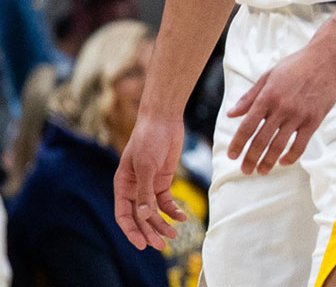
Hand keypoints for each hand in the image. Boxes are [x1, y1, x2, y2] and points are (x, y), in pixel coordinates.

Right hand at [113, 116, 186, 249]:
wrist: (164, 120)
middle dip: (149, 232)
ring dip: (162, 224)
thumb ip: (145, 191)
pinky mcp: (163, 180)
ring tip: (173, 236)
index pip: (123, 214)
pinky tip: (182, 218)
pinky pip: (166, 201)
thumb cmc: (149, 140)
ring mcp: (149, 185)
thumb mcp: (146, 166)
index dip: (131, 230)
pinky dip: (173, 210)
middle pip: (140, 217)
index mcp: (122, 185)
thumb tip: (145, 216)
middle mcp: (134, 188)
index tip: (141, 244)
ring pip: (153, 212)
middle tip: (160, 246)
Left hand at [225, 27, 335, 175]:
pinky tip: (284, 162)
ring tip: (261, 171)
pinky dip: (291, 156)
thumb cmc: (296, 65)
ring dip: (268, 162)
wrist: (327, 59)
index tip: (232, 155)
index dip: (238, 144)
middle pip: (260, 140)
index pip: (247, 126)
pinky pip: (300, 144)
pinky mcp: (314, 120)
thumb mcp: (268, 76)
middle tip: (245, 170)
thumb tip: (231, 114)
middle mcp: (281, 108)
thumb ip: (249, 97)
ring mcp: (298, 115)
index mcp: (267, 96)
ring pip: (279, 145)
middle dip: (250, 159)